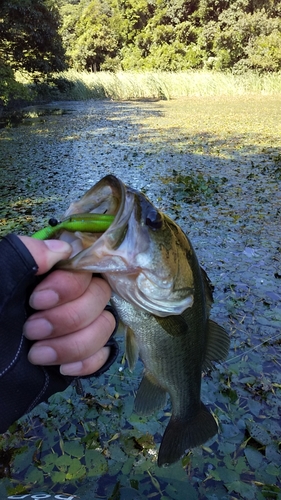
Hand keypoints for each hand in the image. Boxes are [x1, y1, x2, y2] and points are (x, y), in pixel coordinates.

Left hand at [19, 236, 115, 376]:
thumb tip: (63, 249)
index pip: (84, 267)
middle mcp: (63, 298)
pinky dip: (87, 362)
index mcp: (43, 275)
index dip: (70, 284)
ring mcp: (72, 329)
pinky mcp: (75, 358)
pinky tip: (62, 369)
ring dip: (75, 343)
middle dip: (69, 318)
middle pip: (100, 296)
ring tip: (37, 355)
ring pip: (105, 326)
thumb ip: (21, 255)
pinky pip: (102, 355)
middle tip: (31, 331)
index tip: (36, 301)